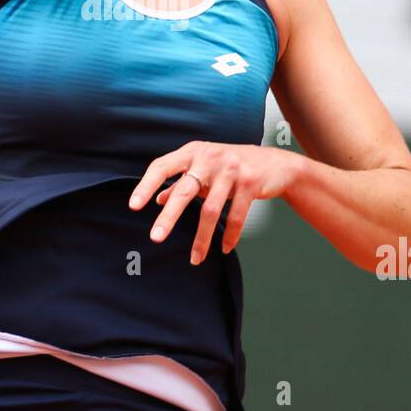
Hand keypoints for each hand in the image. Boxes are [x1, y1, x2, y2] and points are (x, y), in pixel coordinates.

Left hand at [127, 142, 298, 264]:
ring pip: (210, 209)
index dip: (146, 185)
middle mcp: (210, 158)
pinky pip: (236, 216)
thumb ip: (181, 181)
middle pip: (184, 191)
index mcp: (193, 152)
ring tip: (195, 258)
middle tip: (155, 237)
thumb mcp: (205, 168)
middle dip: (169, 217)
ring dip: (202, 238)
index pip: (162, 166)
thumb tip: (157, 199)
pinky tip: (223, 248)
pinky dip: (229, 235)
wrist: (276, 164)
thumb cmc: (233, 166)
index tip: (133, 205)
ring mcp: (231, 170)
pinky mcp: (250, 183)